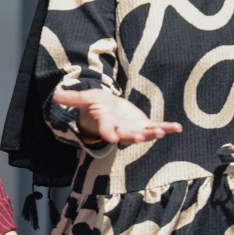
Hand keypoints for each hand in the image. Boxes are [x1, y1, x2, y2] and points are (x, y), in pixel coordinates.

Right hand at [53, 88, 181, 144]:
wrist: (108, 111)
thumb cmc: (95, 105)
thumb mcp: (85, 99)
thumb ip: (73, 98)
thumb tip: (55, 96)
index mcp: (105, 123)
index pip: (105, 129)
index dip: (107, 133)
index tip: (110, 138)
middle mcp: (120, 129)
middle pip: (126, 134)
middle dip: (133, 136)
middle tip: (141, 136)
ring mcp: (133, 129)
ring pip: (144, 133)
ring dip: (154, 132)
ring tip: (163, 131)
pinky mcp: (143, 125)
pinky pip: (156, 127)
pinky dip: (167, 128)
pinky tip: (177, 128)